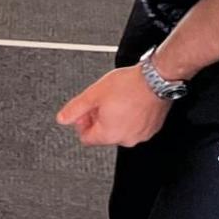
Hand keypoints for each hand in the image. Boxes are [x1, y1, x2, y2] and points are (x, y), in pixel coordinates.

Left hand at [55, 66, 170, 146]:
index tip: (85, 112)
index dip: (82, 124)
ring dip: (114, 118)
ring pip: (119, 130)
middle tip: (100, 102)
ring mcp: (141, 135)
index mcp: (110, 134)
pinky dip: (130, 118)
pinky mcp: (152, 128)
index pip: (86, 139)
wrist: (156, 79)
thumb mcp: (93, 94)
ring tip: (116, 100)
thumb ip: (74, 109)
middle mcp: (127, 139)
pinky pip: (135, 126)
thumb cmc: (129, 85)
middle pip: (103, 134)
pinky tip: (129, 103)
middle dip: (98, 119)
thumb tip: (63, 118)